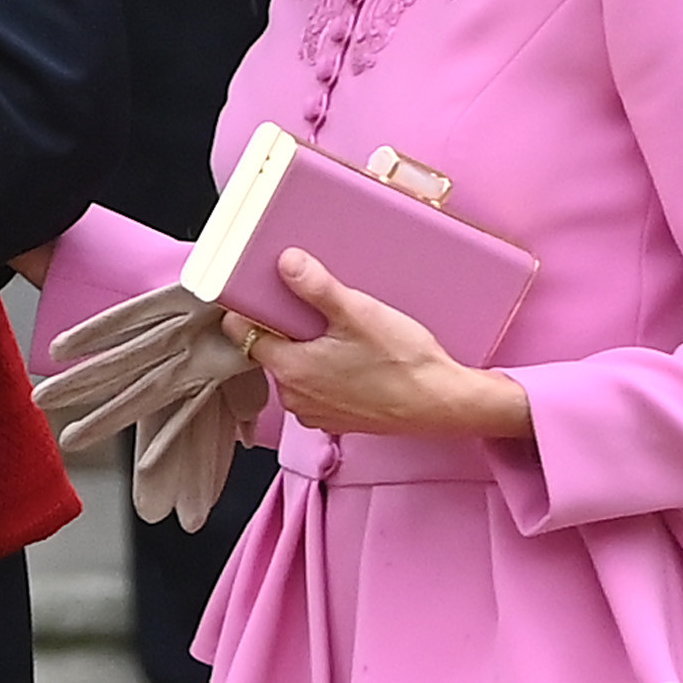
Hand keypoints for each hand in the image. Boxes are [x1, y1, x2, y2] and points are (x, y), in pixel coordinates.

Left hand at [233, 249, 534, 446]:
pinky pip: (316, 389)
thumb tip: (286, 262)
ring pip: (293, 370)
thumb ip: (316, 287)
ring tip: (339, 332)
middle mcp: (294, 397)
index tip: (260, 292)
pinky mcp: (335, 419)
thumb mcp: (358, 313)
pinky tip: (352, 357)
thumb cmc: (403, 364)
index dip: (247, 309)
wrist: (441, 403)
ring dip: (306, 350)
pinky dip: (325, 372)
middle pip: (268, 350)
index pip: (241, 334)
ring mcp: (314, 412)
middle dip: (283, 327)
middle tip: (313, 307)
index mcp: (290, 368)